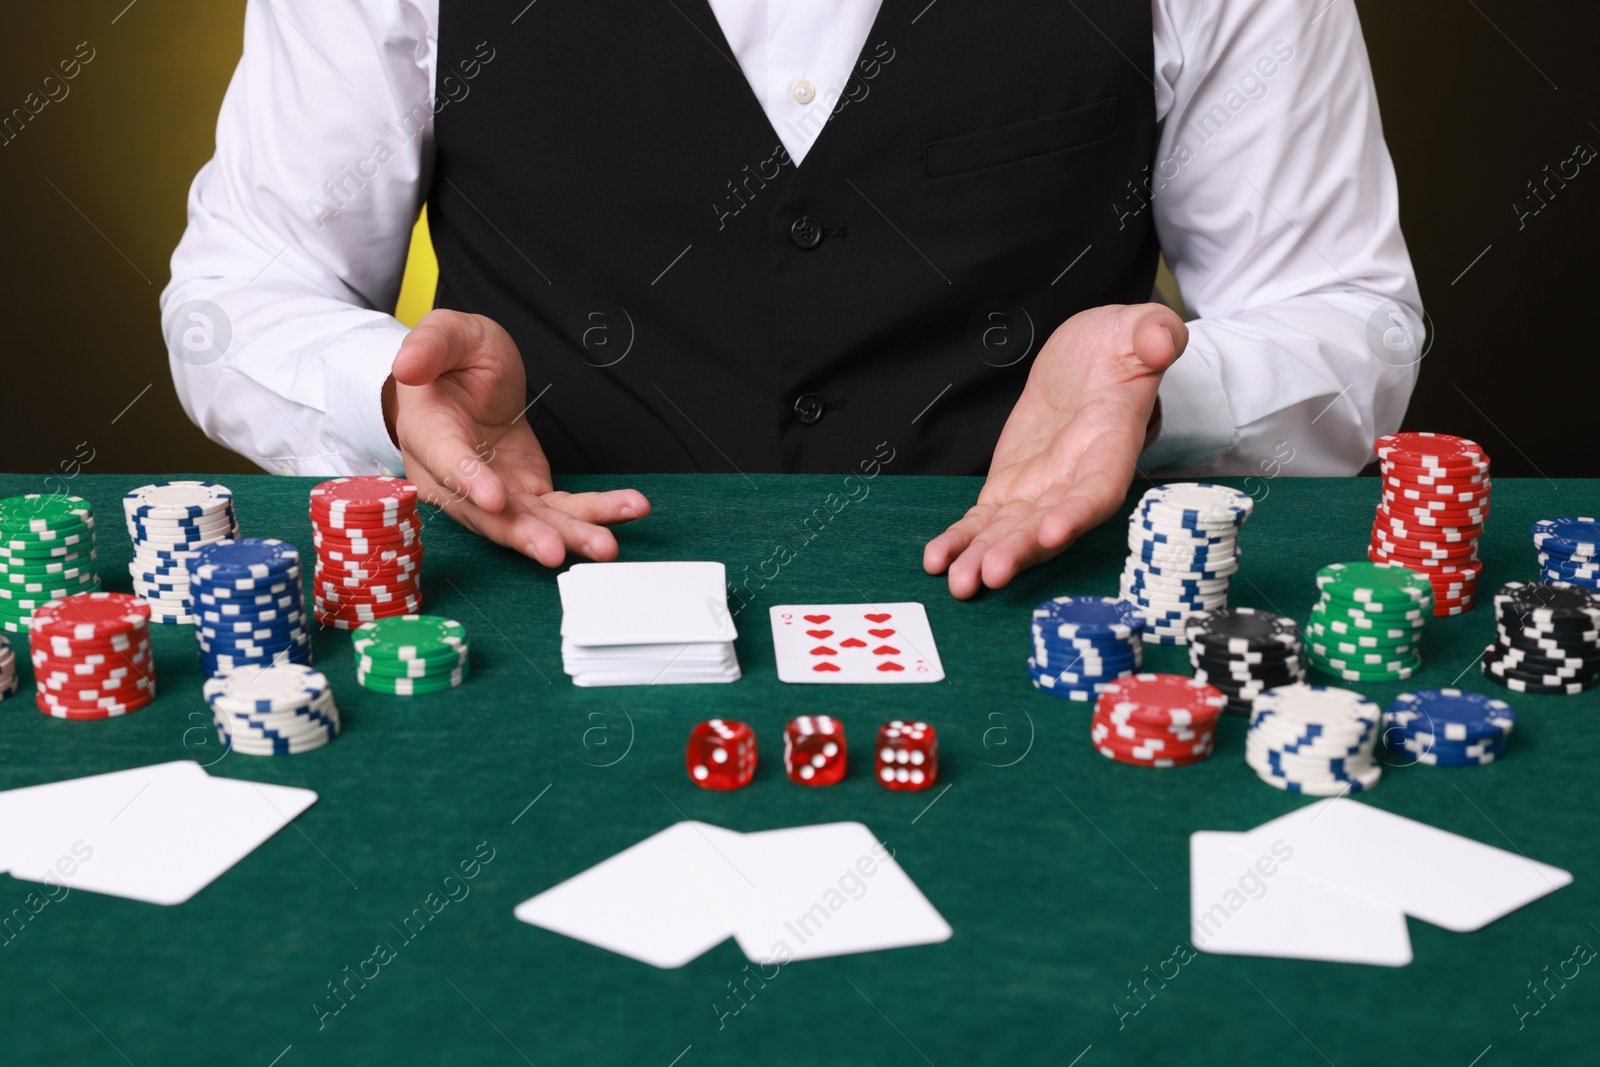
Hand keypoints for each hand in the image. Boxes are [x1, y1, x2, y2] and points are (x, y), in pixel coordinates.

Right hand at [387, 309, 648, 565]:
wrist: (465, 381)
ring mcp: (493, 492)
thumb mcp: (445, 335)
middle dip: (524, 534)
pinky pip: (561, 510)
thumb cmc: (450, 361)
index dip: (468, 479)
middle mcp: (455, 478)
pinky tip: (629, 509)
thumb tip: (407, 366)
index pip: (446, 461)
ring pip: (529, 521)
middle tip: (554, 550)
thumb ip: (430, 346)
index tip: (494, 498)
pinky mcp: (527, 492)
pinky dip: (594, 513)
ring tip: (604, 545)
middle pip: (489, 514)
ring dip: (568, 536)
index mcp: (429, 433)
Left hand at [924, 303, 1186, 598]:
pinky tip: (938, 560)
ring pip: (1013, 530)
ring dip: (985, 557)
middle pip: (1049, 523)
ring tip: (960, 583)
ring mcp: (1042, 488)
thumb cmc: (1121, 347)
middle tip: (990, 574)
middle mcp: (1077, 478)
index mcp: (1113, 444)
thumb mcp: (1142, 328)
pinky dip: (962, 539)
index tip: (1053, 533)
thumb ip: (1155, 334)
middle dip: (1020, 550)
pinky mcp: (1011, 487)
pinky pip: (985, 520)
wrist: (1090, 358)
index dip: (1079, 512)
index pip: (1099, 487)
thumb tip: (1162, 340)